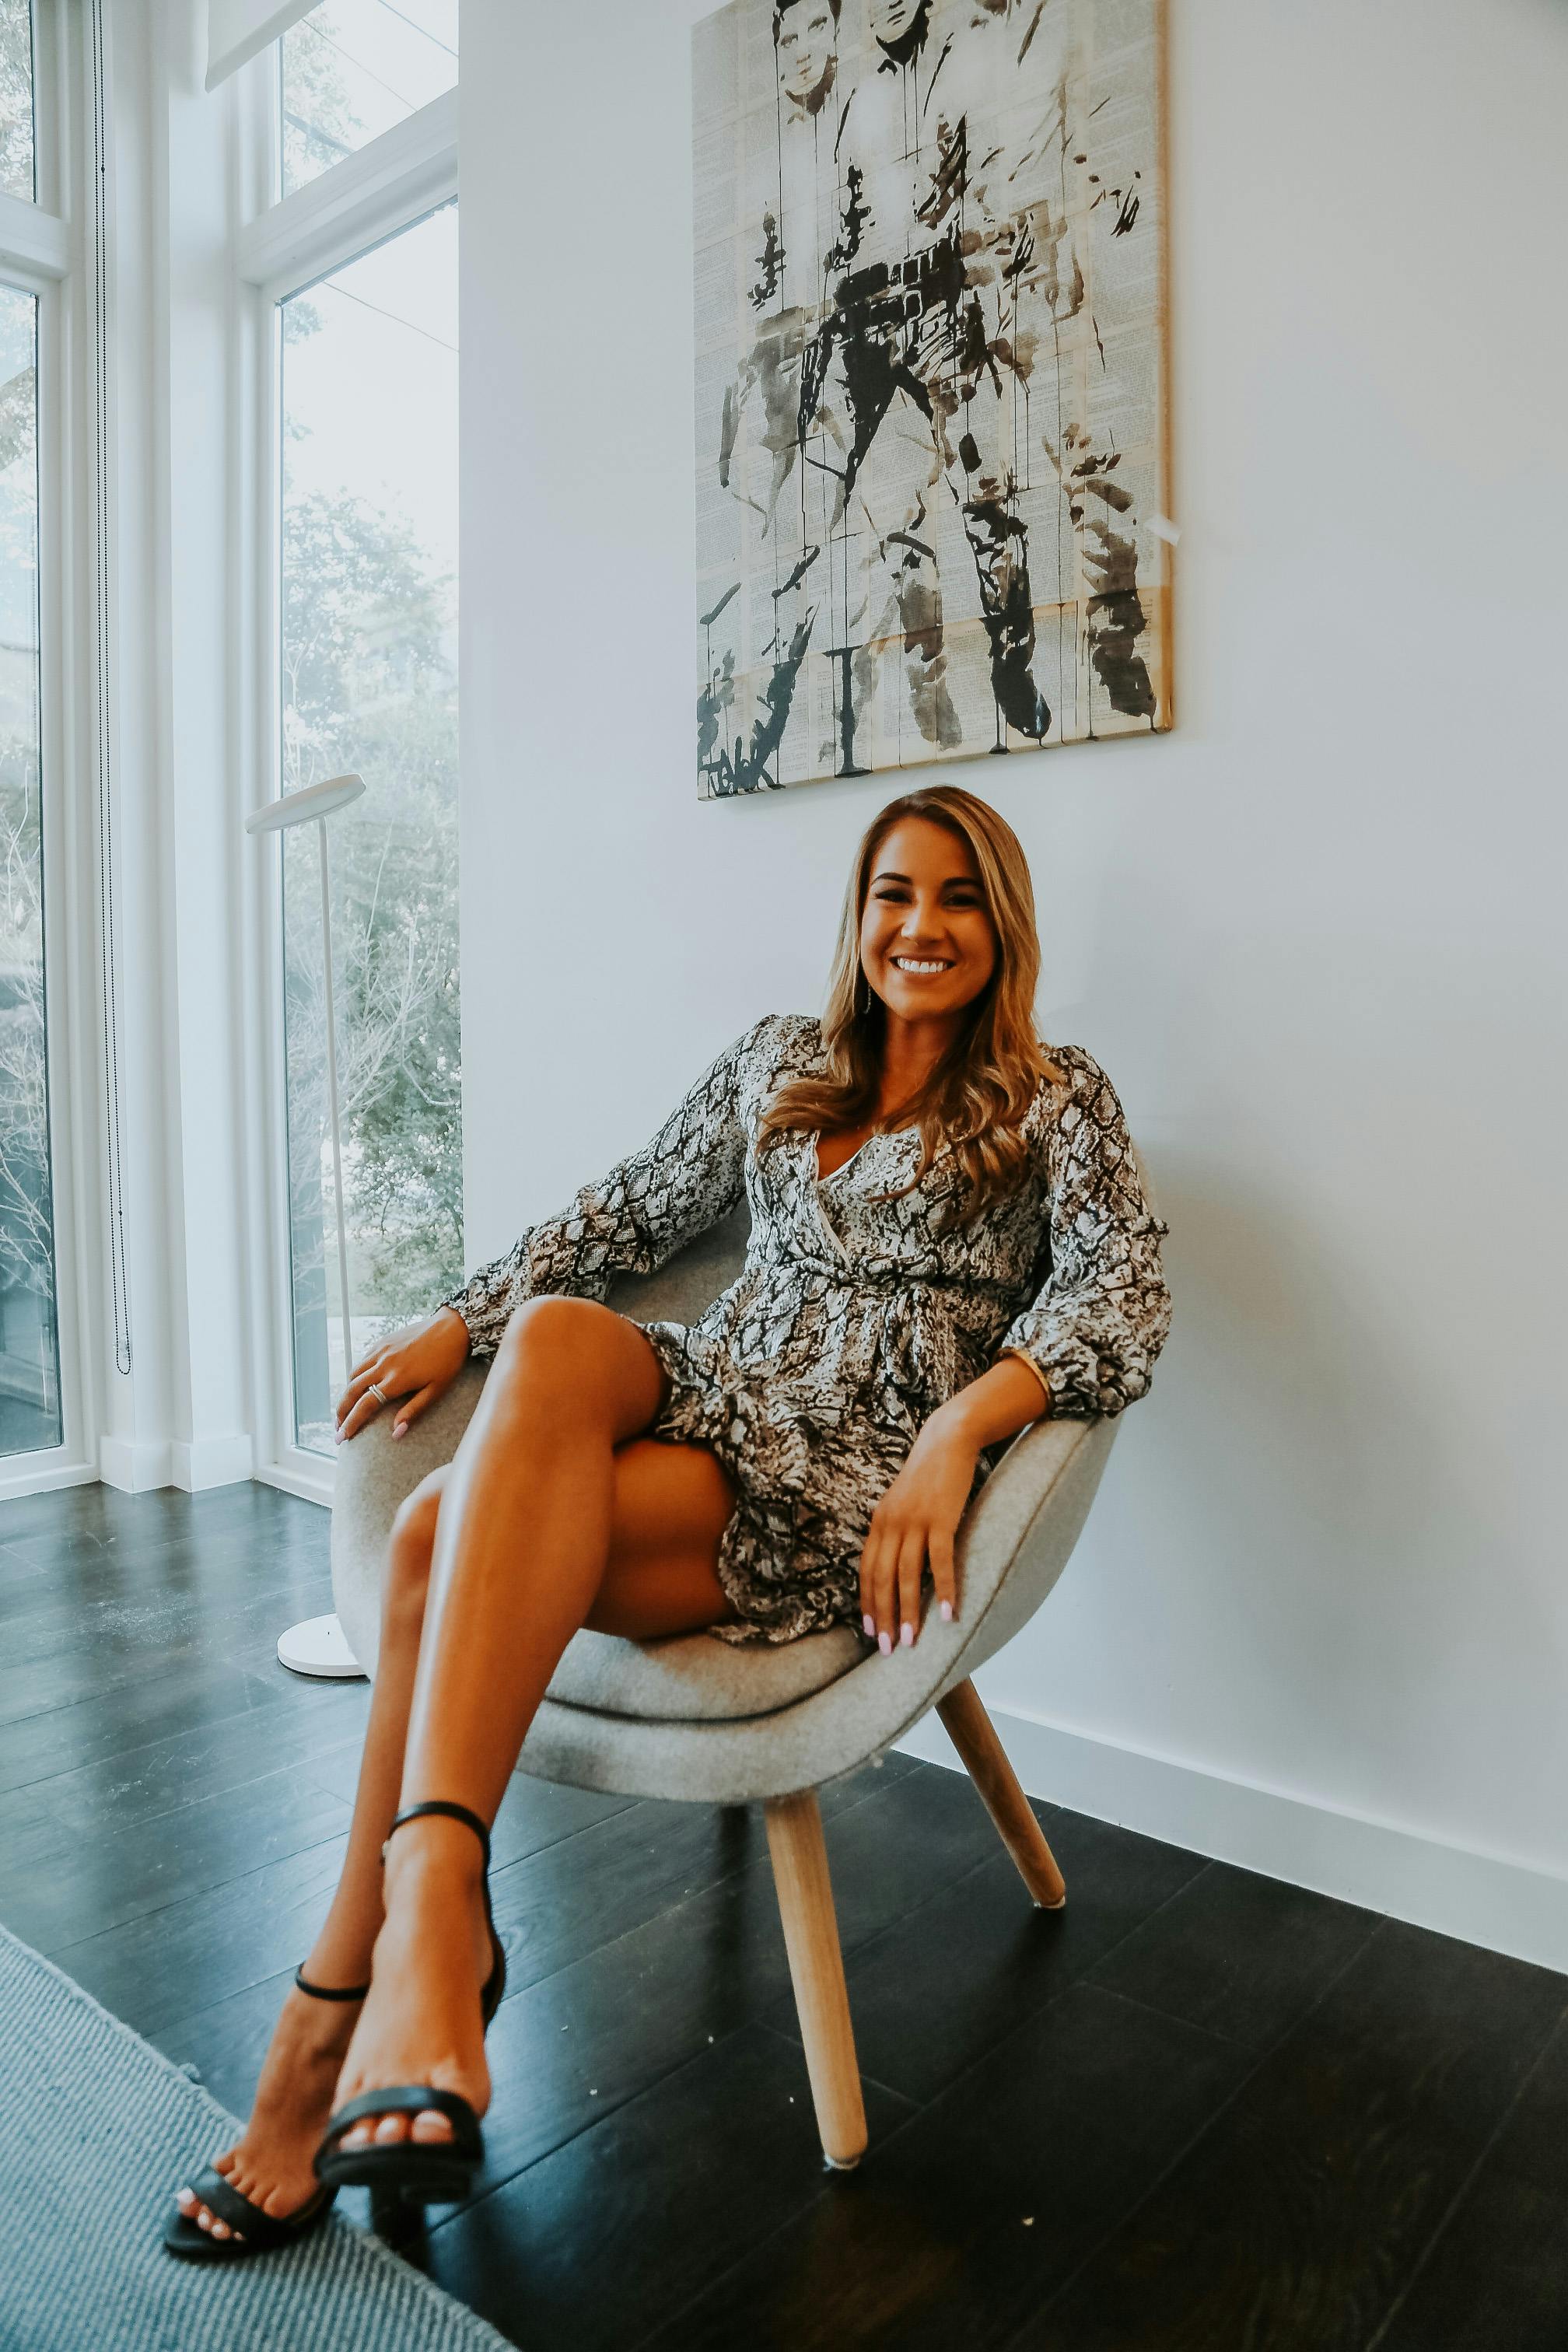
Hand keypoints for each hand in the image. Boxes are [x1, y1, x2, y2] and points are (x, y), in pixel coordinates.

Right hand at [334, 1307, 470, 1444]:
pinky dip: (355, 1375)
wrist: (452, 1327)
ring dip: (345, 1393)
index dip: (351, 1423)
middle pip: (352, 1390)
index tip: (341, 1437)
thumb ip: (414, 1411)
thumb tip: (396, 1433)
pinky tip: (358, 1385)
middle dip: (341, 1411)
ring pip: (353, 1374)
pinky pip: (362, 1361)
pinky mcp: (383, 1341)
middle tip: (337, 1427)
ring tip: (345, 1409)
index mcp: (397, 1379)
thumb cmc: (448, 1361)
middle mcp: (384, 1364)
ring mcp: (381, 1350)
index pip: (365, 1405)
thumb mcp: (436, 1390)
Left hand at [858, 1418, 977, 1653]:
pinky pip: (940, 1561)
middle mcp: (891, 1524)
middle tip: (887, 1649)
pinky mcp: (940, 1518)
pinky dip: (942, 1589)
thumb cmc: (929, 1476)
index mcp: (879, 1523)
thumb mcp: (902, 1503)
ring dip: (908, 1612)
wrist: (948, 1440)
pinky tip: (947, 1614)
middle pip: (881, 1579)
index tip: (870, 1631)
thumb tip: (897, 1566)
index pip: (866, 1571)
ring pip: (905, 1576)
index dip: (867, 1603)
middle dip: (883, 1617)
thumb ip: (897, 1531)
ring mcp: (914, 1521)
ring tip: (911, 1642)